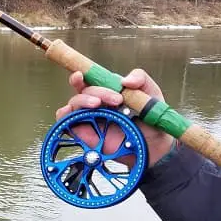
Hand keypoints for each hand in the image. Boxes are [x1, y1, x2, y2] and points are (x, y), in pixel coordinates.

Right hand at [54, 69, 175, 167]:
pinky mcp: (85, 133)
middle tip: (116, 100)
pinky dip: (64, 114)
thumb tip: (125, 80)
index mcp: (108, 91)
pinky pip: (66, 121)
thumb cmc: (152, 119)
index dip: (81, 75)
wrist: (156, 145)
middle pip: (83, 91)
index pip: (89, 80)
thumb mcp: (151, 93)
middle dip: (96, 91)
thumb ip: (141, 79)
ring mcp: (89, 118)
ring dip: (82, 100)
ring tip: (97, 104)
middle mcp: (96, 103)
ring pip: (74, 104)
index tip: (82, 74)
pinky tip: (69, 111)